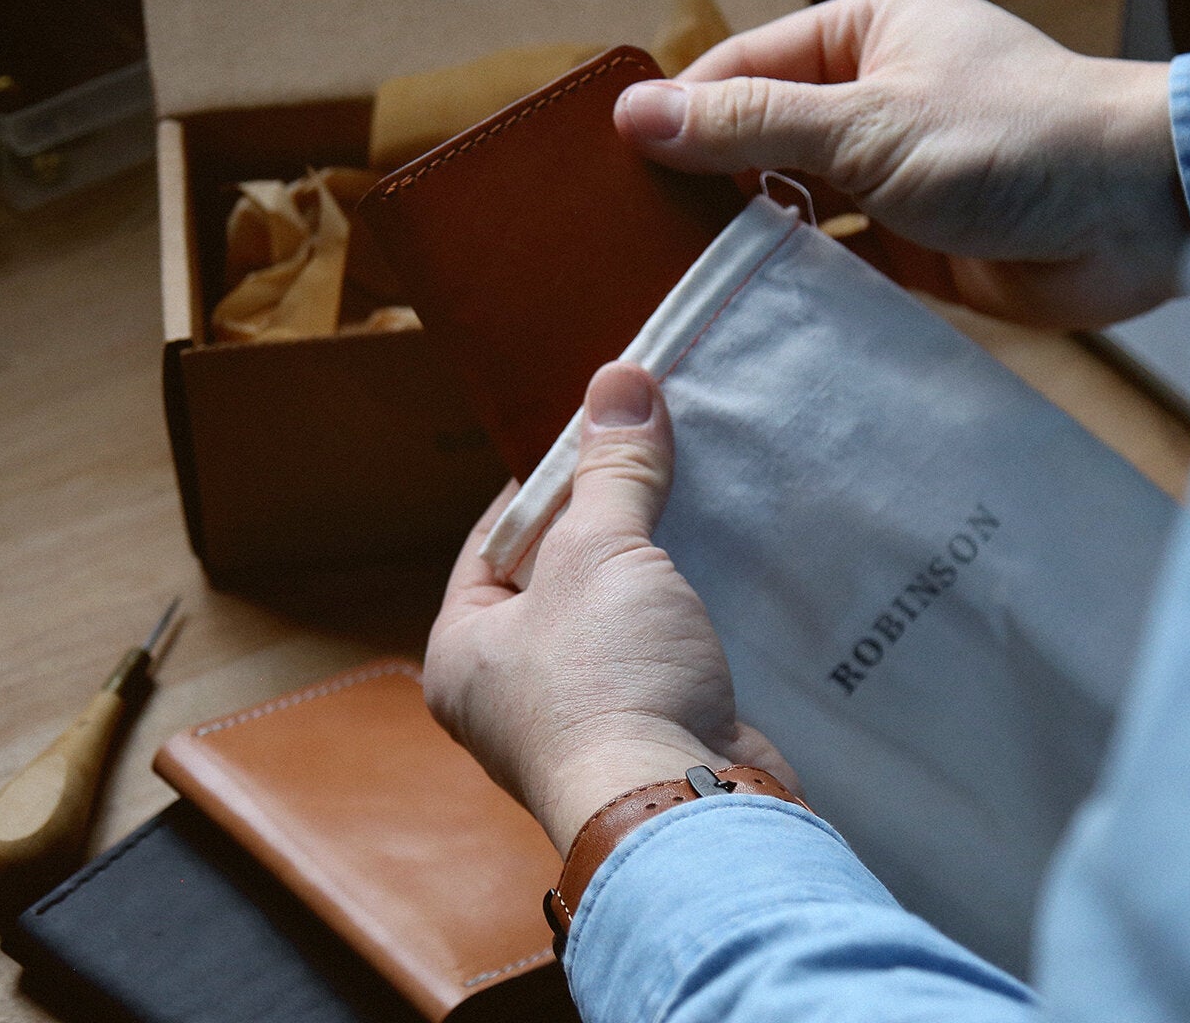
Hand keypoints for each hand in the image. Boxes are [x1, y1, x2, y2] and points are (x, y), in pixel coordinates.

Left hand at [424, 361, 792, 855]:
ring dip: (655, 574)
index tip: (593, 436)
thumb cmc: (607, 683)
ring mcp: (582, 724)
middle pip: (557, 580)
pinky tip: (726, 576)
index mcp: (462, 654)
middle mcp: (509, 696)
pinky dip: (691, 619)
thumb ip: (612, 471)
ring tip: (699, 506)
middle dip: (608, 524)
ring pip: (616, 620)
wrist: (684, 810)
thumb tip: (620, 379)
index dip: (543, 485)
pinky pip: (662, 658)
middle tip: (653, 462)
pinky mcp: (649, 738)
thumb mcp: (602, 555)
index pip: (492, 543)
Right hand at [614, 0, 1185, 328]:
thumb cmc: (1020, 137)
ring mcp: (897, 175)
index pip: (743, 69)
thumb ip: (753, 123)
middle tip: (641, 242)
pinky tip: (754, 314)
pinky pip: (840, 265)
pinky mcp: (919, 247)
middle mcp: (878, 98)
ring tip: (684, 286)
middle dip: (712, 188)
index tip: (617, 172)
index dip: (682, 117)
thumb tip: (641, 115)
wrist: (1143, 216)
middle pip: (764, 141)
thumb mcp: (869, 123)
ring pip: (798, 208)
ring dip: (756, 242)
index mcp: (867, 33)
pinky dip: (804, 286)